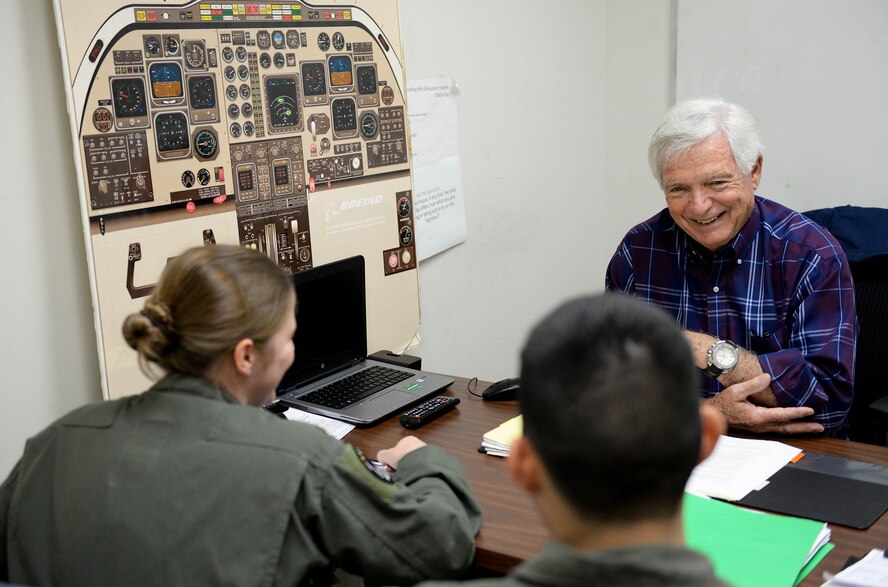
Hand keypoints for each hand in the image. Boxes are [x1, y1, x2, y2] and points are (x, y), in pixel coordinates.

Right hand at [376, 436, 426, 469]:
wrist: (418, 463)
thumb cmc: (404, 456)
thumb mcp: (385, 455)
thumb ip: (381, 455)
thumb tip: (381, 458)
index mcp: (407, 439)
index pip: (397, 449)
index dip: (391, 459)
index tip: (389, 466)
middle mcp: (417, 444)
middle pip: (404, 456)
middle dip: (398, 464)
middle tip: (395, 471)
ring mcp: (424, 452)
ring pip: (412, 462)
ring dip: (406, 468)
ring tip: (403, 474)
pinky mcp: (429, 461)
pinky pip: (419, 466)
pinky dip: (414, 471)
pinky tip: (411, 474)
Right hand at [706, 373, 823, 434]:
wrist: (712, 416)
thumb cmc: (723, 403)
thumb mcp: (735, 391)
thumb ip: (753, 384)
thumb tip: (768, 377)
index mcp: (757, 416)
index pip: (782, 415)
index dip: (797, 412)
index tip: (811, 410)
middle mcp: (761, 425)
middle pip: (787, 427)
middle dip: (804, 427)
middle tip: (820, 427)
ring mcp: (760, 428)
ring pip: (784, 430)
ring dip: (799, 429)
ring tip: (813, 428)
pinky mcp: (758, 428)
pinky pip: (778, 429)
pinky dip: (789, 428)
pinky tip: (795, 426)